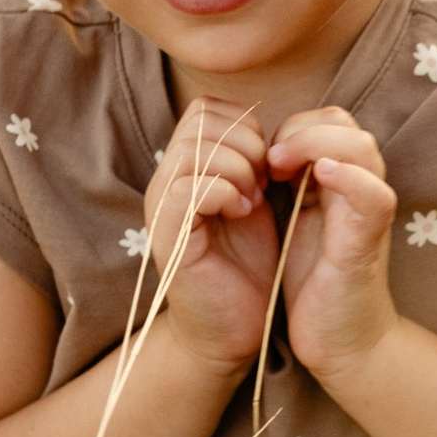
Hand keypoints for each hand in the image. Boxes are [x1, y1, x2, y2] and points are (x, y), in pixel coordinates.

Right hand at [141, 99, 278, 372]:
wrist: (233, 330)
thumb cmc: (247, 266)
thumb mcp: (256, 200)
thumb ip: (255, 162)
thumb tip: (273, 128)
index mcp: (188, 167)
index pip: (207, 107)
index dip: (246, 125)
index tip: (268, 163)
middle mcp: (167, 181)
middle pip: (200, 120)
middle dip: (246, 143)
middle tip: (264, 180)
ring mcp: (163, 207)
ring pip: (195, 150)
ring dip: (238, 168)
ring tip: (254, 199)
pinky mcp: (167, 236)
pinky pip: (188, 188)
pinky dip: (225, 192)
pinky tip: (243, 212)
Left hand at [265, 108, 400, 381]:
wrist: (341, 342)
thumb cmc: (316, 285)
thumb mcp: (294, 223)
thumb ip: (289, 184)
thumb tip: (256, 151)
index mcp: (340, 182)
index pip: (326, 122)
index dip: (292, 127)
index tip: (262, 160)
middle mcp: (359, 190)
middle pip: (344, 125)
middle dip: (302, 129)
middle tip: (269, 160)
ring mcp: (368, 214)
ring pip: (361, 149)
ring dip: (318, 144)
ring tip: (282, 166)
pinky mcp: (367, 243)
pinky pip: (373, 196)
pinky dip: (350, 179)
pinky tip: (322, 177)